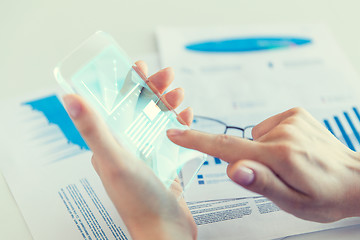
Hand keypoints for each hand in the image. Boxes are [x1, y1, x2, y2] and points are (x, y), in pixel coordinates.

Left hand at [63, 61, 196, 239]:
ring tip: (181, 94)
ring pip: (158, 120)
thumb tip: (69, 98)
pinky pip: (173, 136)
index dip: (128, 83)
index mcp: (111, 144)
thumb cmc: (138, 201)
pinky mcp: (166, 163)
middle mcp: (128, 147)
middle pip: (141, 108)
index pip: (117, 104)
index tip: (141, 67)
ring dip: (169, 103)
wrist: (165, 232)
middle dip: (154, 88)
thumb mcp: (114, 160)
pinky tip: (188, 115)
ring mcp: (148, 154)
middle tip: (169, 76)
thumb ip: (93, 129)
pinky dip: (180, 123)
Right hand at [168, 107, 359, 222]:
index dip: (196, 141)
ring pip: (256, 137)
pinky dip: (274, 138)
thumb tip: (233, 167)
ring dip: (265, 151)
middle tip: (281, 176)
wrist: (356, 179)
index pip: (226, 148)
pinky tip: (294, 149)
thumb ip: (261, 182)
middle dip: (251, 162)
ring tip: (291, 163)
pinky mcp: (295, 113)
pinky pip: (269, 127)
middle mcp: (283, 133)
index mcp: (278, 157)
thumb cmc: (325, 196)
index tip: (174, 132)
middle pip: (243, 147)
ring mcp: (290, 120)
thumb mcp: (292, 202)